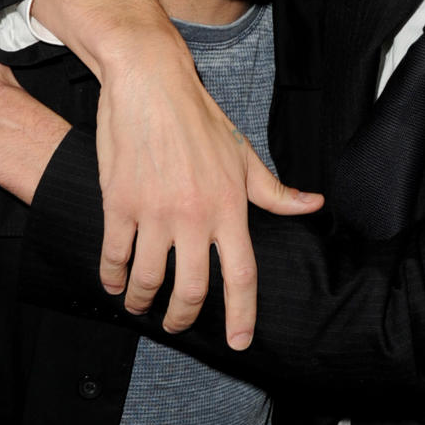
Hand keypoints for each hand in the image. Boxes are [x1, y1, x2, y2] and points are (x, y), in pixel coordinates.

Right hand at [33, 0, 323, 348]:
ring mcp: (154, 212)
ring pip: (148, 280)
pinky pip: (114, 256)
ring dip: (143, 302)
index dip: (242, 314)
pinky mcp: (119, 204)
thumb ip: (275, 191)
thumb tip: (312, 205)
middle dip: (183, 317)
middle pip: (192, 289)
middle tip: (177, 324)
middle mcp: (194, 215)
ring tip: (141, 305)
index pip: (242, 274)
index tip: (240, 341)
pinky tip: (114, 282)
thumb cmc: (200, 117)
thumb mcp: (243, 154)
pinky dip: (113, 277)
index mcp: (229, 206)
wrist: (150, 83)